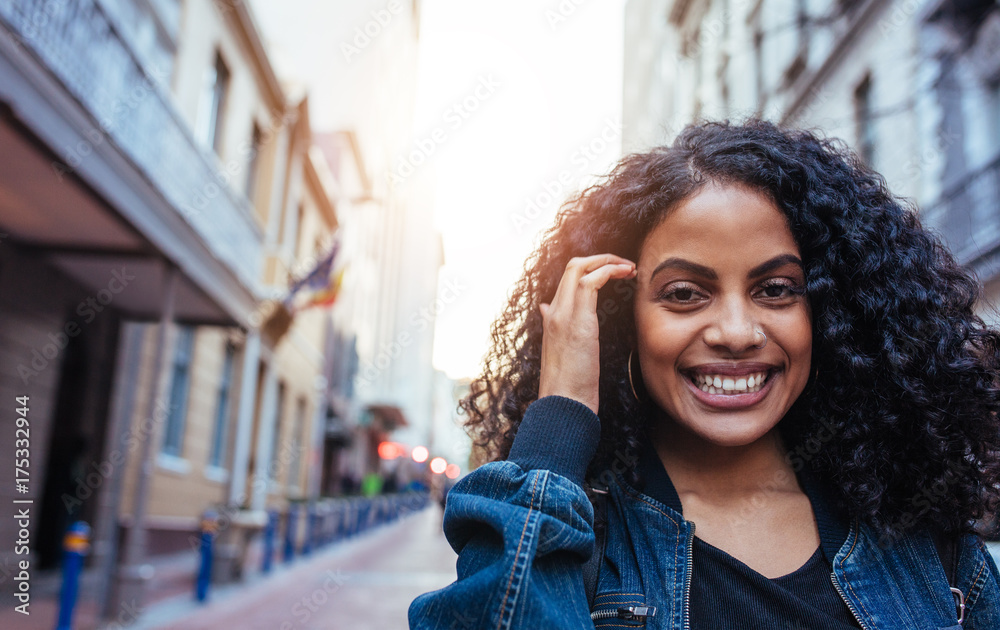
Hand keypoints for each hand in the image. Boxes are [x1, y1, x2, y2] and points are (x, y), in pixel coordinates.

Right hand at [538, 254, 636, 413]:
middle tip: (625, 266)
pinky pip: (591, 281)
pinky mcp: (578, 321)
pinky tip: (626, 274)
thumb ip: (557, 329)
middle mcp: (554, 311)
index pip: (567, 280)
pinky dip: (609, 270)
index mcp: (551, 319)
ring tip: (630, 269)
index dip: (591, 270)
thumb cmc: (568, 387)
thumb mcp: (560, 353)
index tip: (614, 275)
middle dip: (601, 259)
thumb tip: (546, 309)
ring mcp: (563, 314)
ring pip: (579, 268)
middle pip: (572, 266)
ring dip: (608, 261)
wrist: (563, 406)